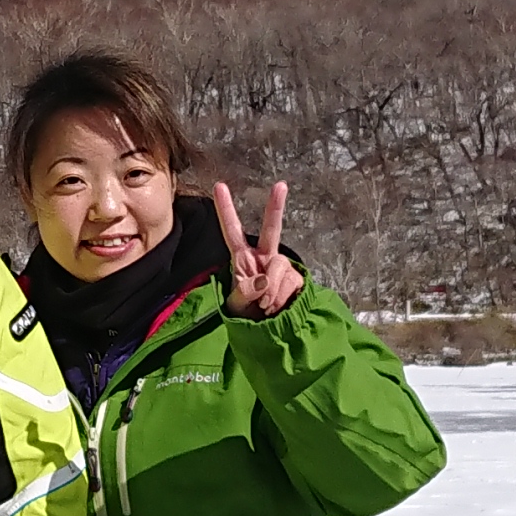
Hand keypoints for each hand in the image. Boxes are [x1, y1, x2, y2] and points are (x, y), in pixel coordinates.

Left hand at [212, 181, 302, 319]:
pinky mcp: (296, 278)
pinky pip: (289, 284)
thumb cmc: (246, 314)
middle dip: (276, 207)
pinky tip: (276, 307)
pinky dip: (280, 299)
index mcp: (242, 258)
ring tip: (264, 306)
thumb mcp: (235, 305)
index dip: (225, 209)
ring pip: (279, 268)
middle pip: (270, 229)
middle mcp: (264, 257)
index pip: (232, 231)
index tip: (219, 186)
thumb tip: (263, 280)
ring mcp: (281, 266)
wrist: (268, 331)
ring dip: (270, 292)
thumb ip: (244, 292)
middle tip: (281, 185)